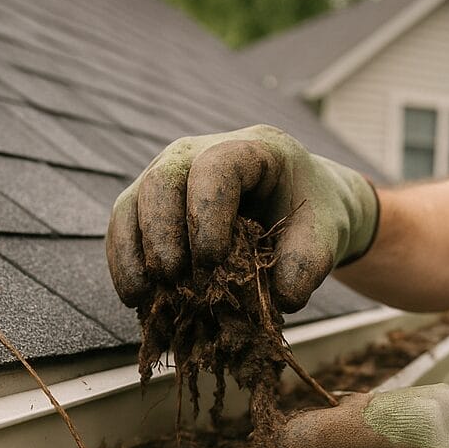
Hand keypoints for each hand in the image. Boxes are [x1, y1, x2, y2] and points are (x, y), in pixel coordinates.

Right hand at [105, 124, 378, 312]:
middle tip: (173, 279)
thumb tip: (283, 299)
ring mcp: (169, 177)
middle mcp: (198, 153)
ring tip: (146, 296)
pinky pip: (123, 226)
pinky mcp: (150, 205)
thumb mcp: (325, 235)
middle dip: (162, 233)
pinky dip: (124, 261)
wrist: (299, 208)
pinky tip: (136, 297)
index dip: (207, 213)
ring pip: (133, 202)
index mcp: (250, 149)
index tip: (214, 260)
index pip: (215, 168)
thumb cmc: (311, 216)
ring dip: (135, 252)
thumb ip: (310, 263)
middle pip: (162, 181)